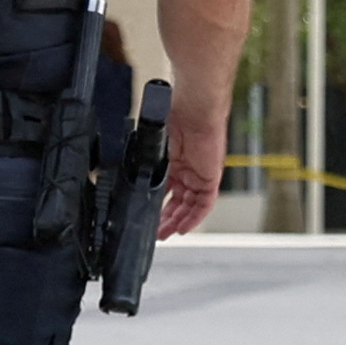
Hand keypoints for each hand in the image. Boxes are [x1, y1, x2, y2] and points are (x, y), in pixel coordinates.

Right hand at [158, 89, 225, 240]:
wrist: (194, 111)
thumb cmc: (178, 117)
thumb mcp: (157, 147)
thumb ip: (150, 163)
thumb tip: (135, 173)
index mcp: (177, 162)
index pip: (169, 190)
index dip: (160, 205)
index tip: (150, 216)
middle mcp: (190, 170)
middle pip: (179, 202)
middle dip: (167, 219)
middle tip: (157, 231)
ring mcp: (200, 175)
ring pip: (190, 206)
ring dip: (178, 221)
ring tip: (165, 233)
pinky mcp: (210, 178)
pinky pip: (204, 204)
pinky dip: (194, 218)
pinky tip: (182, 228)